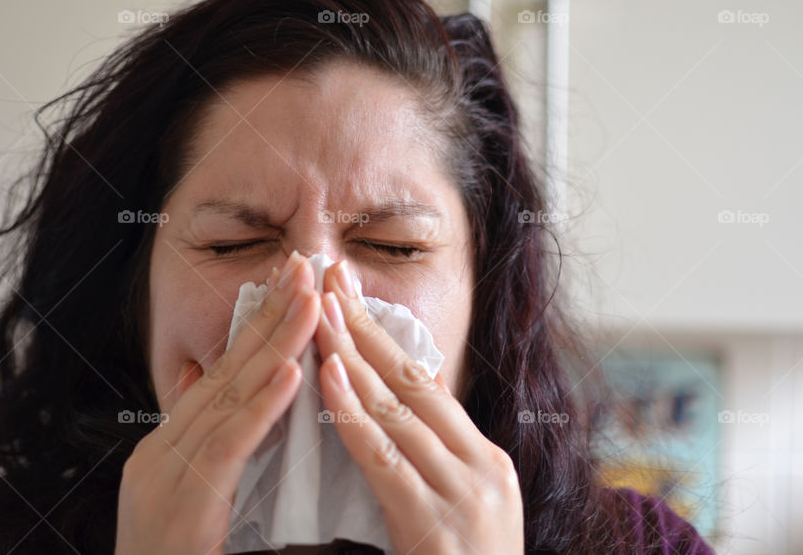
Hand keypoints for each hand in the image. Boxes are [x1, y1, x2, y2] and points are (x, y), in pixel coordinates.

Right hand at [115, 252, 319, 553]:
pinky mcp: (181, 506)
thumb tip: (221, 388)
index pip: (223, 376)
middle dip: (270, 316)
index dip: (260, 327)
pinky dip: (260, 407)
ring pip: (228, 399)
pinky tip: (290, 373)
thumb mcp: (194, 500)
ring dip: (274, 345)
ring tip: (310, 300)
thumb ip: (210, 446)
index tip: (295, 284)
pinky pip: (227, 449)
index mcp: (171, 448)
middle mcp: (163, 451)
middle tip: (305, 266)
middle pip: (226, 373)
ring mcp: (164, 476)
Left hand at [313, 260, 524, 554]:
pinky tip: (328, 378)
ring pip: (398, 410)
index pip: (426, 382)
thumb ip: (426, 464)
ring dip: (352, 355)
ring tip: (318, 310)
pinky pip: (385, 460)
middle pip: (412, 381)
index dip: (383, 334)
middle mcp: (482, 466)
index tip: (347, 292)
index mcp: (484, 459)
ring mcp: (465, 495)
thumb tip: (382, 414)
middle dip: (365, 325)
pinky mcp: (437, 527)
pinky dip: (353, 415)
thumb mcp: (456, 511)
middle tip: (328, 276)